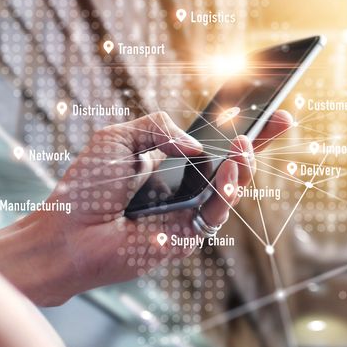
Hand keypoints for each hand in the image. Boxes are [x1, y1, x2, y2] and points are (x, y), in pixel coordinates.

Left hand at [0, 110, 291, 304]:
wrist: (67, 232)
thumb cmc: (85, 188)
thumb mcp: (118, 139)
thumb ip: (157, 127)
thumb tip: (195, 143)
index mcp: (169, 164)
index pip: (212, 144)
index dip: (237, 129)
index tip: (264, 110)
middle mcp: (184, 188)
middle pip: (231, 165)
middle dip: (259, 144)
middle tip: (279, 121)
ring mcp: (188, 213)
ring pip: (232, 189)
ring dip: (244, 165)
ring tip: (245, 144)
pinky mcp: (188, 236)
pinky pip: (216, 211)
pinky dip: (227, 189)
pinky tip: (229, 167)